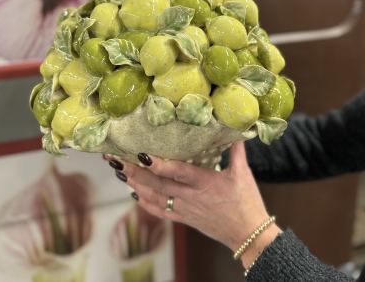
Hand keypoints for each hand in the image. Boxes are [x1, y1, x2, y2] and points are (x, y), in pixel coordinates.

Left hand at [105, 142, 280, 267]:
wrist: (247, 234)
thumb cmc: (246, 202)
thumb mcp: (243, 173)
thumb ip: (235, 150)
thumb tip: (233, 130)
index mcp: (206, 182)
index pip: (179, 171)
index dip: (160, 164)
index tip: (142, 154)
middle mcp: (191, 196)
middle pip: (159, 183)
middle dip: (135, 171)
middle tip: (116, 159)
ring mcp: (185, 209)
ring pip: (156, 197)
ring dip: (136, 184)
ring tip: (119, 172)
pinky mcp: (184, 218)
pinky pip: (162, 212)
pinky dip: (146, 204)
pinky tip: (135, 195)